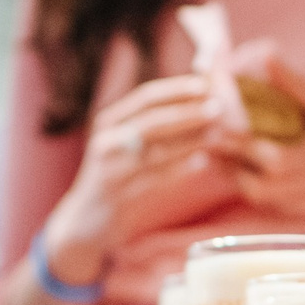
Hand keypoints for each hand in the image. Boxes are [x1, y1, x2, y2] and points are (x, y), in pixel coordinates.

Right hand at [40, 74, 239, 281]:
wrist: (86, 219)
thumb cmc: (115, 177)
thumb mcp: (124, 144)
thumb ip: (152, 124)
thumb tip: (197, 101)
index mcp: (109, 121)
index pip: (145, 97)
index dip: (176, 89)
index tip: (205, 85)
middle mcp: (106, 141)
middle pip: (151, 121)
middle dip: (187, 113)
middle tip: (218, 108)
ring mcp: (109, 169)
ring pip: (155, 151)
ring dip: (189, 141)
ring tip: (216, 134)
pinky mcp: (117, 195)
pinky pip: (154, 179)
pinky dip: (179, 169)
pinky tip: (202, 162)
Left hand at [229, 52, 304, 218]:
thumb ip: (294, 85)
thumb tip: (267, 55)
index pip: (276, 158)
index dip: (243, 147)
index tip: (218, 130)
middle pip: (263, 185)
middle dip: (232, 165)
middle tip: (210, 142)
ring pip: (262, 198)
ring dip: (237, 178)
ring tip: (219, 155)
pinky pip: (270, 205)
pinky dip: (252, 188)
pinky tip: (240, 169)